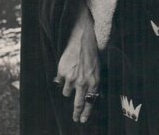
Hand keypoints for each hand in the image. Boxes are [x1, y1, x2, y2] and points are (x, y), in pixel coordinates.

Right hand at [55, 1, 99, 123]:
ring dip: (69, 88)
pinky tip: (67, 68)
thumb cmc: (91, 52)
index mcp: (94, 81)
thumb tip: (91, 96)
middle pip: (78, 103)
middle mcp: (83, 82)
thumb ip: (93, 83)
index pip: (90, 102)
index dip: (86, 113)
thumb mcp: (98, 68)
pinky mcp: (62, 73)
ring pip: (66, 93)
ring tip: (72, 77)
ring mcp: (71, 78)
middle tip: (75, 118)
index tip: (82, 120)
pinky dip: (62, 78)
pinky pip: (60, 82)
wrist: (82, 38)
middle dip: (76, 113)